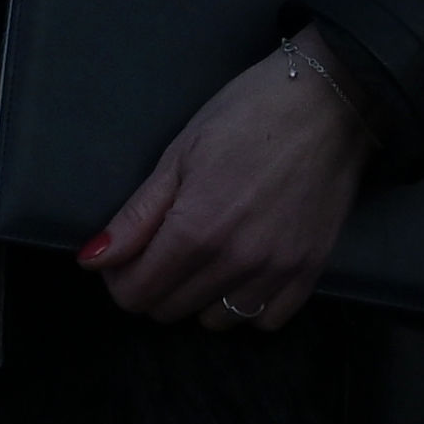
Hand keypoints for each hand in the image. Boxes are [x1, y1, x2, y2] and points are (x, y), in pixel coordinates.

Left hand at [87, 40, 370, 330]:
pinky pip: (265, 319)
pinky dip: (247, 304)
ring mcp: (277, 271)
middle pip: (169, 309)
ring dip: (200, 296)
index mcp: (196, 229)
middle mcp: (236, 261)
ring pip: (215, 321)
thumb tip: (93, 259)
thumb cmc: (248, 113)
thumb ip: (137, 216)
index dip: (119, 277)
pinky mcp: (310, 271)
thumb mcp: (179, 154)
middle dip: (155, 283)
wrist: (330, 101)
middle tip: (165, 244)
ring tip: (207, 254)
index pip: (135, 294)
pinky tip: (243, 270)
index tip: (126, 253)